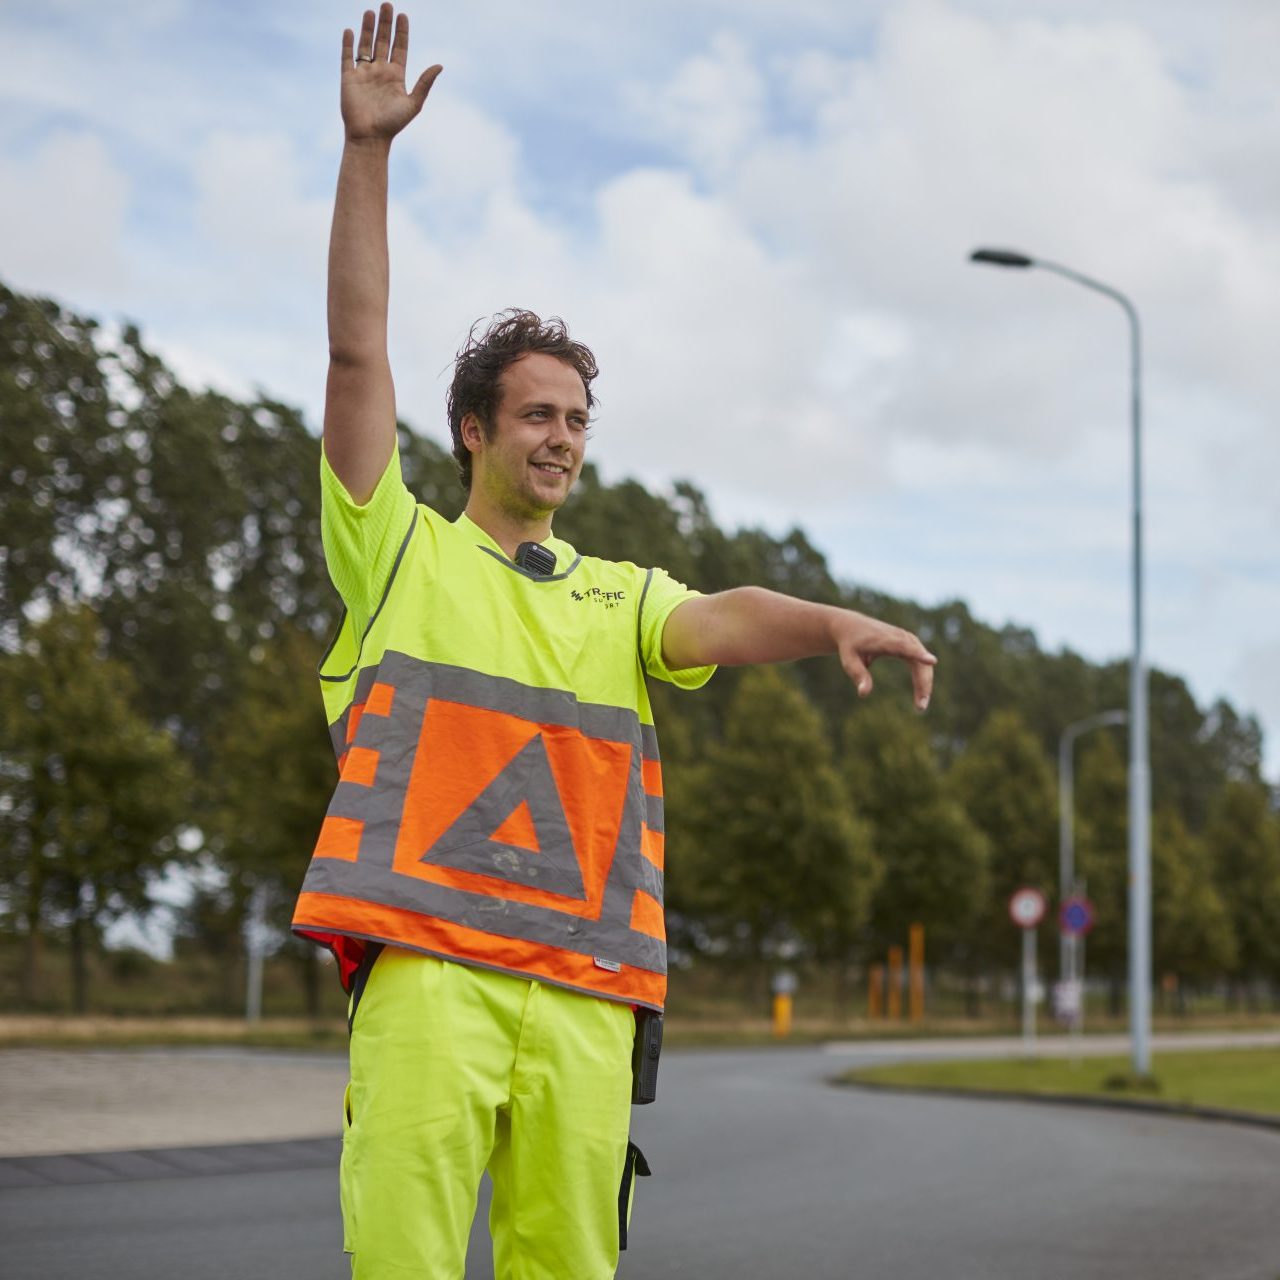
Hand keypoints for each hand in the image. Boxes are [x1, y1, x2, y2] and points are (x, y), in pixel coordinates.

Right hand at [341, 4, 441, 142]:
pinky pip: (347, 56)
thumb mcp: (414, 103)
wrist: (370, 137)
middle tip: (387, 4)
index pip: (400, 48)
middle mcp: (380, 72)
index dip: (401, 32)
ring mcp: (364, 73)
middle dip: (385, 23)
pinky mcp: (348, 78)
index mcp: (396, 76)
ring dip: (368, 28)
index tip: (403, 15)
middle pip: (383, 41)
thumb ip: (425, 83)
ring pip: (366, 44)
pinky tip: (350, 30)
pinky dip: (348, 43)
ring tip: (371, 11)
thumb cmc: (393, 124)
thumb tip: (440, 65)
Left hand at [831, 611, 936, 710]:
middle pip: (918, 660)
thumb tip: (863, 694)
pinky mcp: (909, 644)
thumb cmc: (849, 644)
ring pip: (922, 662)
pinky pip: (920, 662)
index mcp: (884, 639)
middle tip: (920, 707)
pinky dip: (922, 678)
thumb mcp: (848, 660)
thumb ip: (857, 674)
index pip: (904, 646)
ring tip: (920, 706)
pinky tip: (921, 694)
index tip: (932, 661)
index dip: (918, 654)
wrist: (851, 626)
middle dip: (923, 683)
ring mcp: (907, 639)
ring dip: (925, 683)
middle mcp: (899, 637)